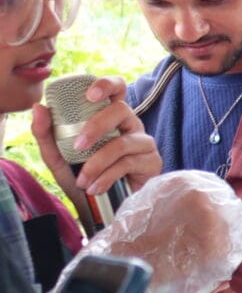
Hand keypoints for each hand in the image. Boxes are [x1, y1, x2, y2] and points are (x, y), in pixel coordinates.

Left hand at [29, 77, 161, 197]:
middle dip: (96, 126)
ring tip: (82, 180)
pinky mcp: (152, 162)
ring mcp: (143, 142)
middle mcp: (130, 124)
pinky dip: (107, 177)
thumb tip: (39, 107)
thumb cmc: (80, 176)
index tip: (89, 95)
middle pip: (121, 110)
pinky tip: (95, 187)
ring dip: (97, 162)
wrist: (97, 208)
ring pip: (123, 142)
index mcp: (109, 116)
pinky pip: (129, 163)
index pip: (116, 89)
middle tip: (78, 146)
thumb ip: (46, 134)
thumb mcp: (57, 156)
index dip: (106, 85)